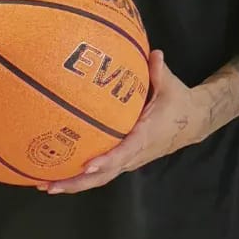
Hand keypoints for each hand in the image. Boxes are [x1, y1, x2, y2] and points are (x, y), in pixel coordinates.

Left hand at [43, 49, 201, 193]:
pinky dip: (81, 176)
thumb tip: (154, 53)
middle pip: (105, 175)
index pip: (124, 152)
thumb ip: (159, 71)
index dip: (106, 160)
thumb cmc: (178, 102)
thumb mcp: (170, 85)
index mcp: (145, 136)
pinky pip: (102, 171)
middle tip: (50, 185)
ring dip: (75, 183)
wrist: (193, 122)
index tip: (87, 165)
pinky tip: (59, 173)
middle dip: (78, 182)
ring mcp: (129, 159)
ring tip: (45, 185)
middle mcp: (135, 153)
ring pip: (101, 177)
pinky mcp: (125, 159)